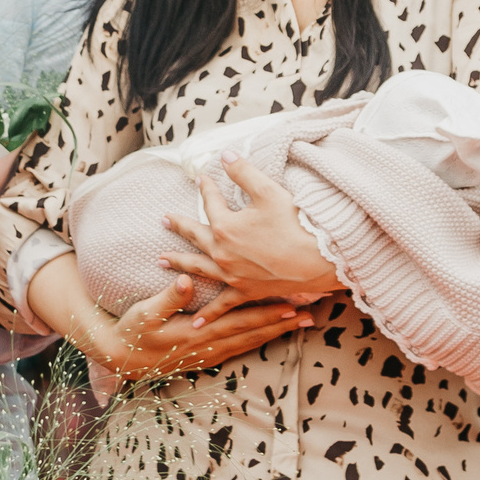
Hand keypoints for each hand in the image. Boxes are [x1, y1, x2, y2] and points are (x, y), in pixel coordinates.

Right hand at [78, 276, 314, 381]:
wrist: (121, 358)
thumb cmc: (133, 331)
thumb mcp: (144, 313)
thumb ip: (167, 298)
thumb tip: (186, 281)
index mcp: (198, 333)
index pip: (241, 321)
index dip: (268, 312)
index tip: (292, 303)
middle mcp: (209, 346)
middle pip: (254, 332)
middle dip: (283, 322)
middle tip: (312, 312)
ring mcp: (210, 353)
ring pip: (252, 341)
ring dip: (278, 330)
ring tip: (304, 321)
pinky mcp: (208, 355)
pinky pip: (242, 346)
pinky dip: (262, 338)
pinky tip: (275, 332)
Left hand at [156, 154, 340, 317]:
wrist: (318, 260)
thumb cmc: (295, 223)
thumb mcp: (268, 190)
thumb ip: (243, 172)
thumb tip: (225, 154)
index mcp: (225, 226)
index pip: (211, 202)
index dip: (207, 187)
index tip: (202, 178)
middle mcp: (222, 252)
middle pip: (196, 235)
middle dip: (179, 226)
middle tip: (164, 220)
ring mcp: (232, 275)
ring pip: (199, 268)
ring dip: (179, 262)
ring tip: (161, 261)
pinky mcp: (245, 291)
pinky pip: (222, 305)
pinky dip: (209, 315)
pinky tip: (196, 325)